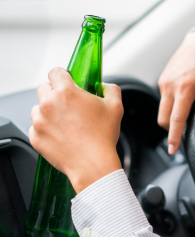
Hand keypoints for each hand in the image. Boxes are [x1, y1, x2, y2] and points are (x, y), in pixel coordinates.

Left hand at [29, 67, 123, 192]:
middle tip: (69, 104)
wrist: (93, 164)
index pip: (55, 72)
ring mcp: (39, 121)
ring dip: (49, 111)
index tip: (67, 81)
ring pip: (38, 108)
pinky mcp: (36, 137)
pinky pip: (36, 127)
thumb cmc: (103, 136)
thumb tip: (104, 86)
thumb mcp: (116, 106)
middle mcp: (48, 104)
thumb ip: (111, 89)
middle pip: (44, 88)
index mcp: (66, 92)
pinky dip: (46, 129)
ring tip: (65, 122)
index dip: (63, 75)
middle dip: (55, 92)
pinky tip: (61, 135)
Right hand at [158, 29, 194, 153]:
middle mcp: (170, 85)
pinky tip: (183, 98)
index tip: (172, 149)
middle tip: (184, 128)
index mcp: (185, 88)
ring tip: (187, 109)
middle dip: (171, 128)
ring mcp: (164, 81)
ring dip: (171, 115)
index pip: (176, 120)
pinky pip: (163, 98)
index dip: (174, 137)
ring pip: (162, 109)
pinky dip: (171, 104)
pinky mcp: (162, 78)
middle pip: (163, 118)